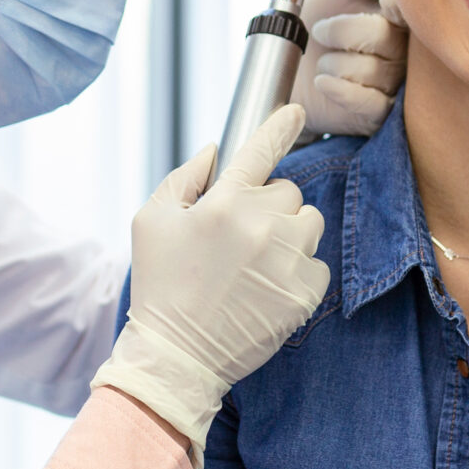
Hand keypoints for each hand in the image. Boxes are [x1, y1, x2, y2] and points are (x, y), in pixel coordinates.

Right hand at [93, 104, 329, 464]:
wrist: (177, 356)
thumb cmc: (159, 286)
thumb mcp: (150, 222)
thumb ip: (184, 178)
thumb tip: (214, 151)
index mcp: (222, 202)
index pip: (260, 149)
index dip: (280, 126)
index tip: (295, 111)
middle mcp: (261, 225)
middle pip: (289, 191)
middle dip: (268, 206)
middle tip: (239, 236)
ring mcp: (287, 260)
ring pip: (309, 223)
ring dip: (290, 234)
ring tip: (256, 262)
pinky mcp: (305, 293)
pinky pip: (318, 263)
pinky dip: (299, 271)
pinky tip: (268, 288)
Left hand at [290, 0, 405, 138]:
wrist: (289, 71)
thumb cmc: (315, 25)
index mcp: (398, 15)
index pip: (410, 6)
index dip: (392, 3)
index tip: (376, 1)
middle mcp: (402, 49)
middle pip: (384, 35)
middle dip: (342, 30)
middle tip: (323, 30)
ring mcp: (392, 82)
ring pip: (372, 69)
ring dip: (334, 62)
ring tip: (326, 58)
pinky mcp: (378, 112)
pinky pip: (368, 101)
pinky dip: (338, 88)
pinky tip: (325, 79)